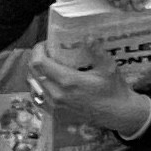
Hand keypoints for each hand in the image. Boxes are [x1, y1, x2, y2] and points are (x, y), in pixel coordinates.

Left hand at [32, 51, 150, 139]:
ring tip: (48, 66)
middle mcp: (57, 94)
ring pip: (33, 85)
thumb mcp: (109, 68)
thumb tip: (87, 37)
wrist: (118, 114)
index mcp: (68, 81)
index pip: (39, 63)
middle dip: (36, 59)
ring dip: (37, 73)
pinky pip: (38, 97)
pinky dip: (39, 87)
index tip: (46, 44)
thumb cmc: (114, 90)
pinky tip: (49, 82)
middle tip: (47, 53)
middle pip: (33, 73)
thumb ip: (97, 51)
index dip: (38, 50)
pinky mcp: (56, 113)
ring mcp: (55, 105)